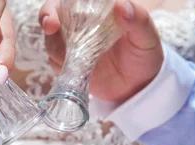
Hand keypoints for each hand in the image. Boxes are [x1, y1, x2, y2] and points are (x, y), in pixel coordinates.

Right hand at [39, 0, 163, 102]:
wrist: (140, 86)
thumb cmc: (144, 54)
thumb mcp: (147, 36)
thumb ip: (138, 19)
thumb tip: (121, 5)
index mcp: (97, 9)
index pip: (72, 0)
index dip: (59, 4)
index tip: (59, 9)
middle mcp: (81, 24)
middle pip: (54, 14)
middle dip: (48, 17)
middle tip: (51, 25)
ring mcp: (73, 45)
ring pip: (52, 40)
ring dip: (54, 45)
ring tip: (69, 55)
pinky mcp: (70, 65)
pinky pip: (56, 63)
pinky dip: (60, 65)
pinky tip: (73, 69)